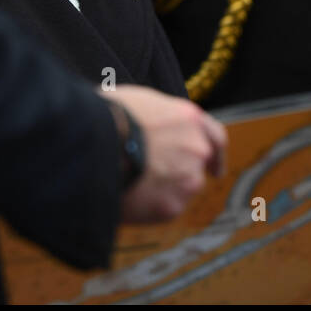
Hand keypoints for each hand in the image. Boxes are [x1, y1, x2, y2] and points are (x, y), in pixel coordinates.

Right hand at [112, 85, 226, 222]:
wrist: (94, 145)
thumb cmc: (108, 116)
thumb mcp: (140, 102)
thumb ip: (161, 119)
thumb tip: (156, 128)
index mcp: (189, 119)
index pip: (215, 137)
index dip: (216, 155)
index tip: (215, 169)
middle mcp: (197, 149)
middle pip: (197, 167)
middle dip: (181, 173)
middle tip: (155, 177)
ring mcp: (187, 179)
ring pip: (181, 190)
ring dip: (163, 190)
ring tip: (132, 183)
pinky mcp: (171, 206)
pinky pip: (163, 209)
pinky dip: (150, 207)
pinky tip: (129, 195)